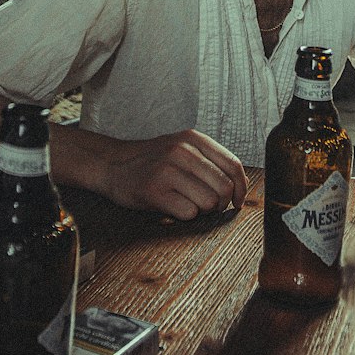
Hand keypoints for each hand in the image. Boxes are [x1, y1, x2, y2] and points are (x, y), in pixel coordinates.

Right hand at [96, 129, 247, 219]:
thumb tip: (241, 187)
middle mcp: (182, 151)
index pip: (233, 165)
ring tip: (188, 204)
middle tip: (209, 207)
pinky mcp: (155, 191)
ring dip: (202, 211)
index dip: (242, 188)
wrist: (112, 164)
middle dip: (221, 204)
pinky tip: (172, 207)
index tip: (239, 202)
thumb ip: (209, 160)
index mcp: (193, 139)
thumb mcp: (182, 147)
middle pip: (224, 187)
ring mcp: (168, 170)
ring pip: (208, 202)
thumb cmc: (153, 161)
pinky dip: (184, 216)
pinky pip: (188, 213)